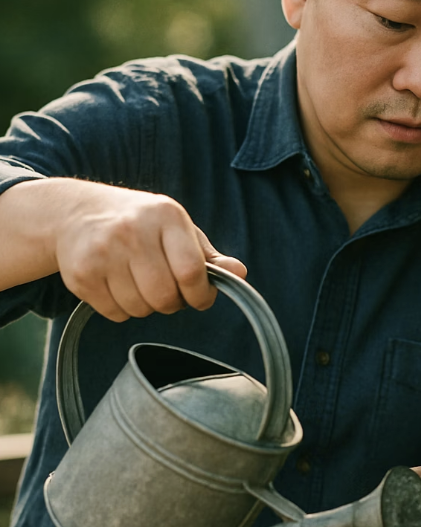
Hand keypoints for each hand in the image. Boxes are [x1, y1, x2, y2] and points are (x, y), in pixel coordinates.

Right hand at [51, 179, 245, 321]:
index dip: (200, 294)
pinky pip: (115, 314)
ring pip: (140, 309)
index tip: (199, 297)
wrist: (74, 212)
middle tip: (166, 290)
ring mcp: (103, 252)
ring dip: (146, 306)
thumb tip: (240, 273)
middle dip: (173, 303)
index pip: (191, 271)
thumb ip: (209, 257)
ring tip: (139, 283)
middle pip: (165, 297)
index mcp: (166, 216)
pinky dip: (122, 309)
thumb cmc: (139, 224)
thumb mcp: (177, 229)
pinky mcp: (81, 273)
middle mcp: (132, 231)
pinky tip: (117, 285)